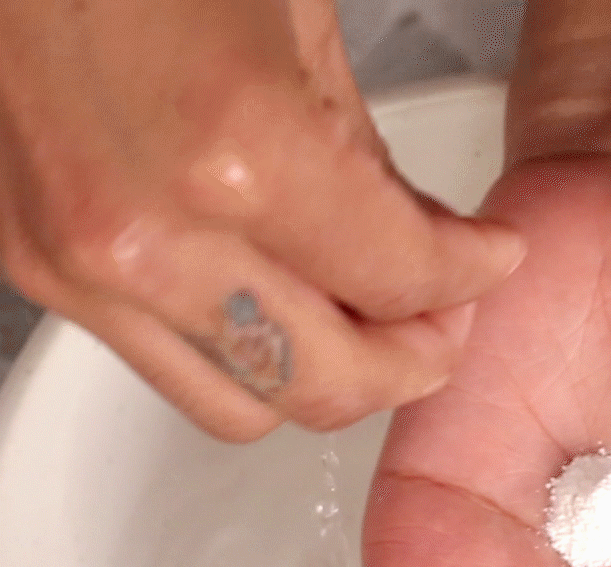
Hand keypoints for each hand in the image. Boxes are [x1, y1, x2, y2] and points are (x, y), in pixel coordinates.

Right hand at [0, 0, 523, 438]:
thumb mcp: (292, 12)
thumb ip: (365, 154)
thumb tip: (421, 238)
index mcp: (235, 156)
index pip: (398, 283)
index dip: (469, 279)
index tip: (489, 261)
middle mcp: (146, 238)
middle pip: (325, 387)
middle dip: (408, 362)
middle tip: (441, 318)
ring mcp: (79, 266)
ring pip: (245, 407)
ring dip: (322, 375)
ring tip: (362, 319)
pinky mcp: (38, 269)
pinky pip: (173, 365)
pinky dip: (243, 350)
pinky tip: (275, 296)